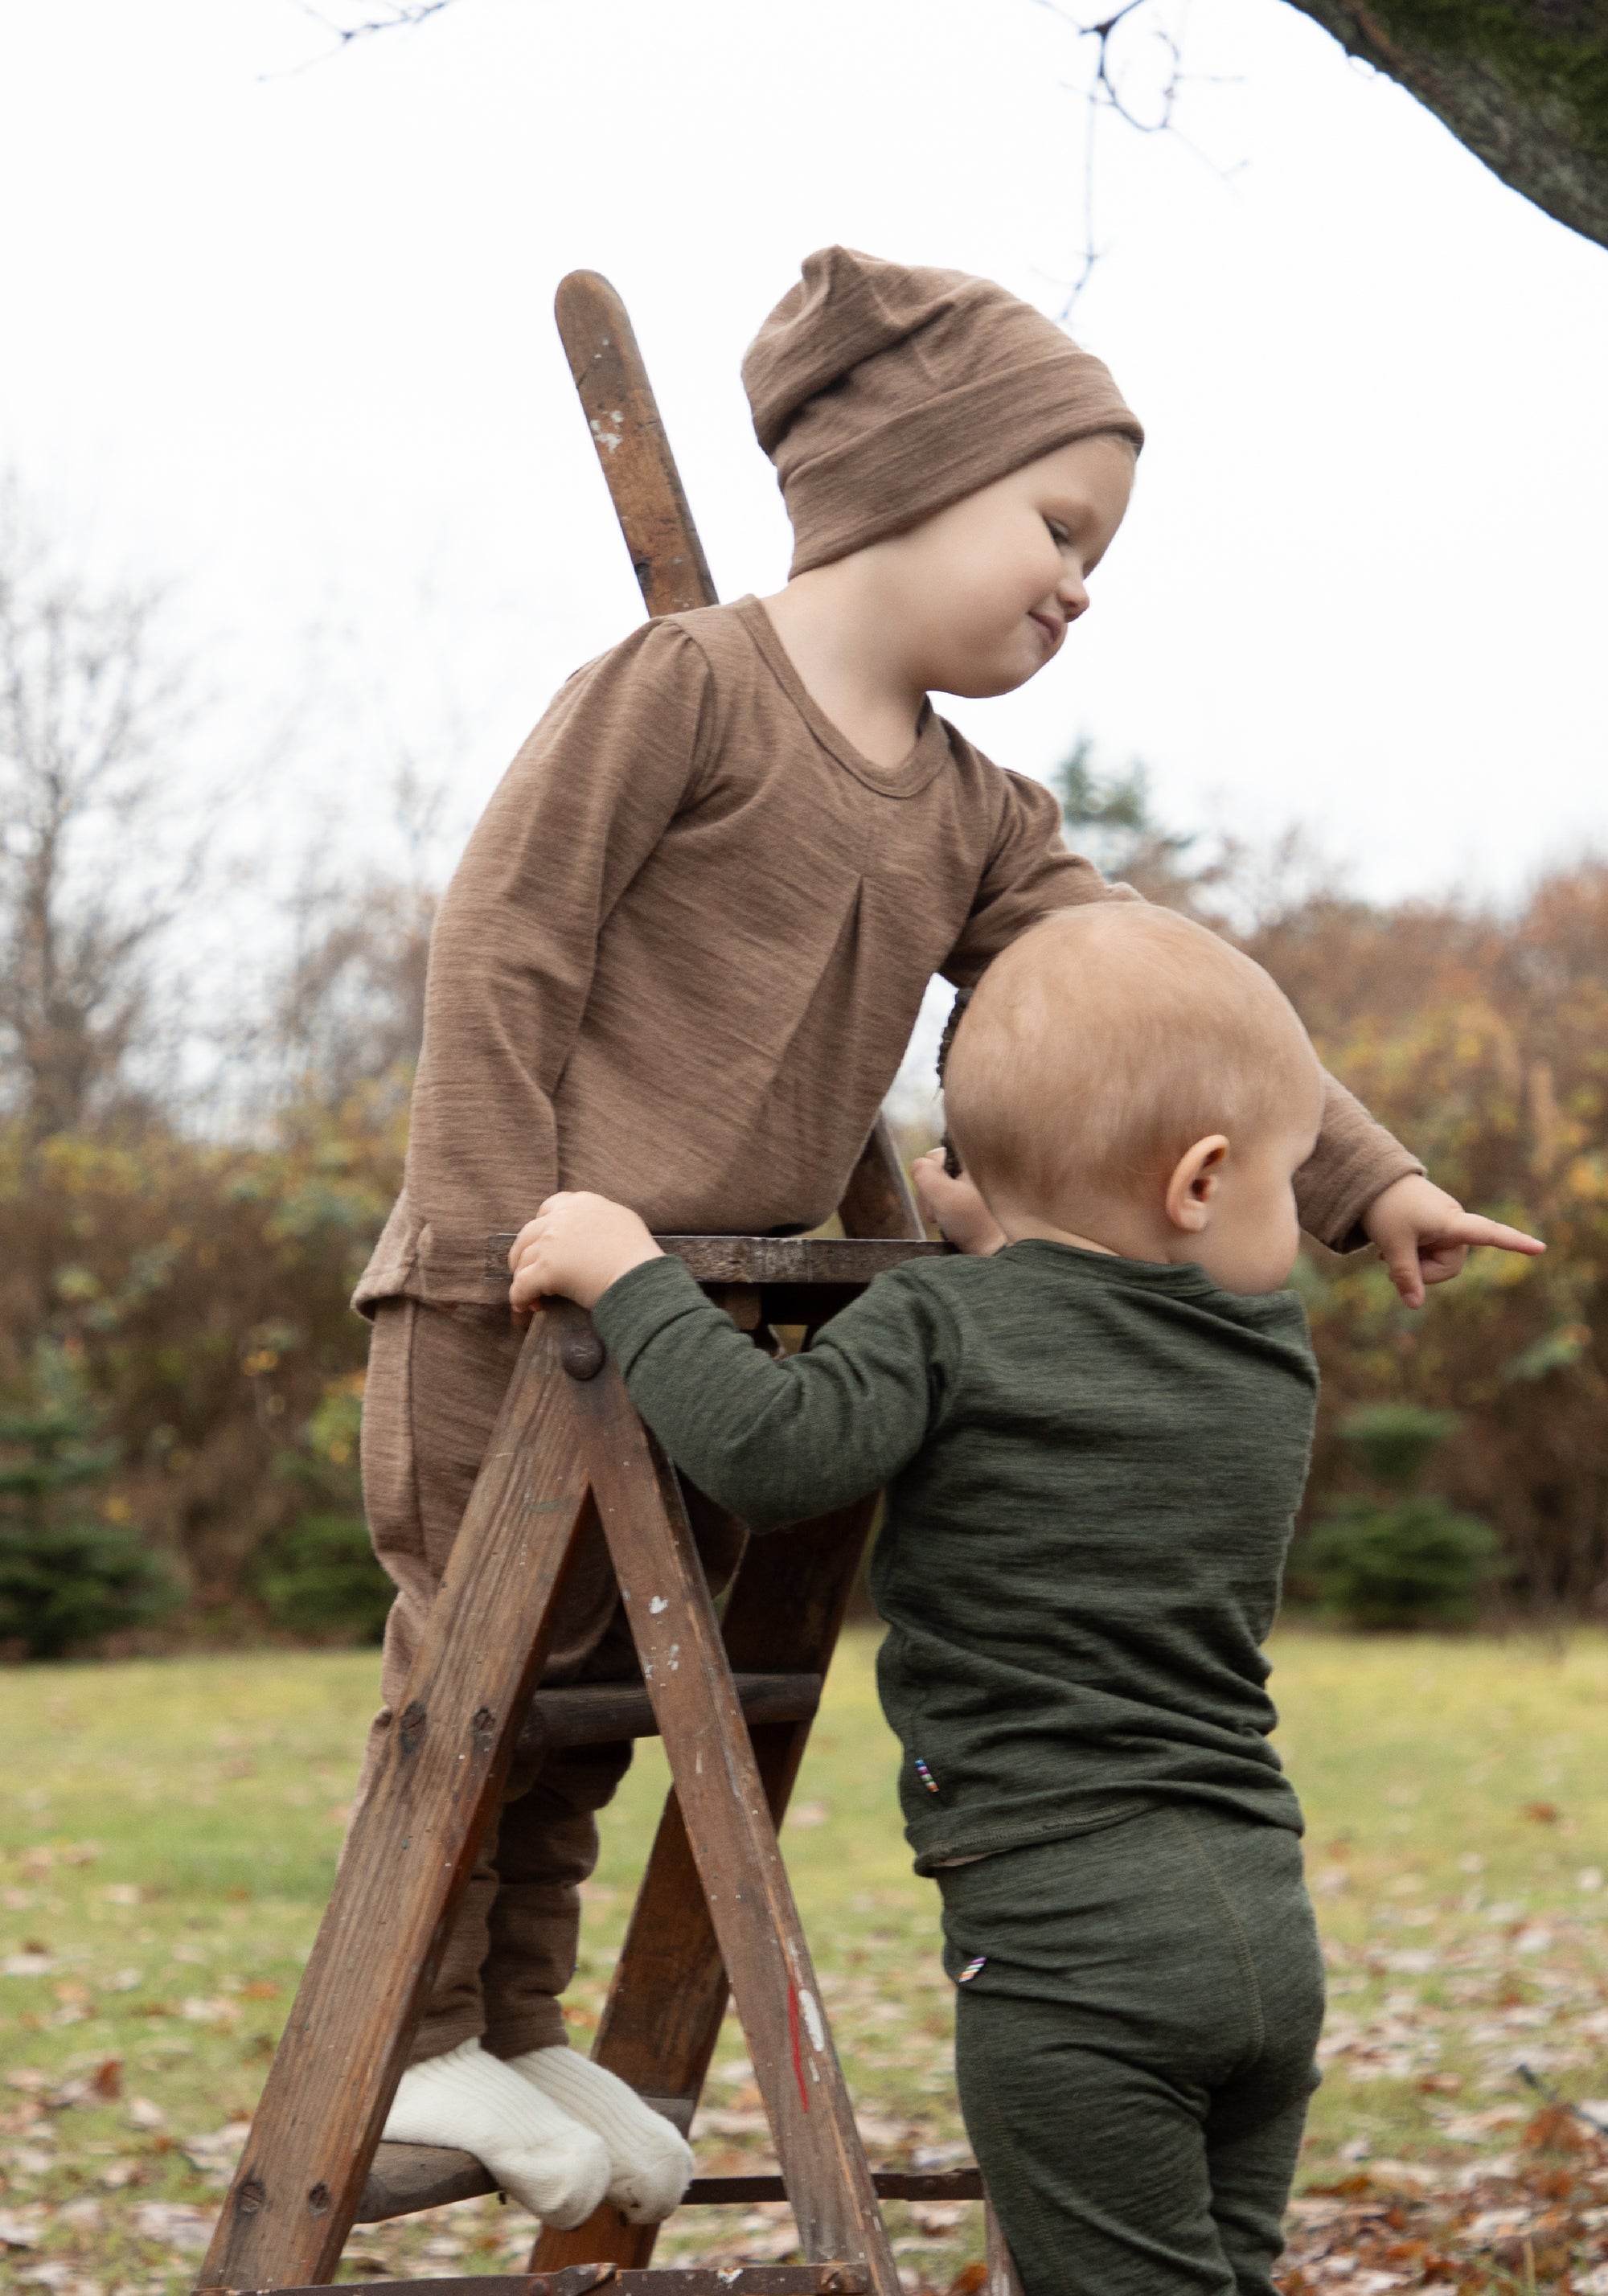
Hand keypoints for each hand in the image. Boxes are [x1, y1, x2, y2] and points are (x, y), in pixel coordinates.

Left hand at [508, 1191, 661, 1313]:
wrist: (640, 1278)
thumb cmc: (639, 1256)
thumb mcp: (623, 1221)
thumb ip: (601, 1218)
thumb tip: (593, 1228)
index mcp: (582, 1203)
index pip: (551, 1207)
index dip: (543, 1226)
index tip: (544, 1241)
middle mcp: (562, 1218)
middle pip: (528, 1233)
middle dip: (523, 1253)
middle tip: (526, 1270)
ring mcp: (551, 1243)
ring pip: (523, 1261)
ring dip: (523, 1277)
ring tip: (530, 1295)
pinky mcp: (545, 1269)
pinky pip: (521, 1286)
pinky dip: (519, 1297)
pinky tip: (524, 1307)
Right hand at [912, 1149, 1006, 1254]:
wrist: (995, 1252)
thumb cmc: (973, 1223)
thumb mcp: (944, 1195)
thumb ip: (925, 1173)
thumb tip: (920, 1163)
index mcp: (973, 1161)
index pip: (938, 1154)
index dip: (930, 1172)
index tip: (935, 1192)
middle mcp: (973, 1170)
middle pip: (936, 1172)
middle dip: (931, 1193)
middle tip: (939, 1213)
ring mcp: (971, 1187)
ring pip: (938, 1187)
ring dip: (935, 1205)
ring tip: (944, 1221)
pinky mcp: (969, 1203)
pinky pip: (945, 1201)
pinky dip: (943, 1212)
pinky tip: (948, 1223)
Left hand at [1361, 1173, 1543, 1308]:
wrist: (1371, 1180)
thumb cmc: (1384, 1208)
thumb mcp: (1391, 1244)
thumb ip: (1405, 1275)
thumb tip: (1415, 1305)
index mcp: (1451, 1221)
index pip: (1489, 1234)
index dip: (1514, 1243)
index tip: (1540, 1248)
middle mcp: (1455, 1223)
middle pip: (1450, 1267)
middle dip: (1422, 1272)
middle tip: (1388, 1264)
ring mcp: (1446, 1226)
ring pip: (1438, 1264)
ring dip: (1414, 1263)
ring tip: (1389, 1249)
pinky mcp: (1436, 1229)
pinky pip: (1431, 1255)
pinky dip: (1413, 1257)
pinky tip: (1389, 1251)